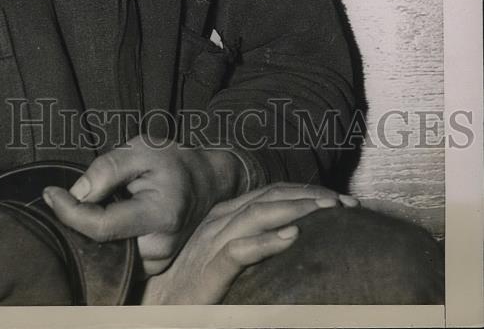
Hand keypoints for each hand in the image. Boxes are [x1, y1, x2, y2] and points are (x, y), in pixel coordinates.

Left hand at [43, 135, 249, 275]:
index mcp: (161, 214)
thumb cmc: (172, 161)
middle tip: (64, 197)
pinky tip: (103, 217)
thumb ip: (108, 168)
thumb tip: (75, 193)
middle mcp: (161, 247)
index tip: (49, 193)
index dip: (69, 212)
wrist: (205, 181)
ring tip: (92, 204)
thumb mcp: (141, 148)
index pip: (102, 227)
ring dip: (89, 233)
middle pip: (101, 247)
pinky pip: (117, 259)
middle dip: (76, 224)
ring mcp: (158, 263)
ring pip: (106, 256)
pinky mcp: (153, 268)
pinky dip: (103, 241)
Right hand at [141, 182, 358, 304]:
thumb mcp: (224, 260)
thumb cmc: (189, 289)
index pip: (270, 194)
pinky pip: (239, 251)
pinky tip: (291, 238)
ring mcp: (212, 244)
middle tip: (347, 203)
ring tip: (327, 211)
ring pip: (257, 216)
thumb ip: (249, 245)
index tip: (340, 201)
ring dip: (296, 210)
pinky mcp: (208, 271)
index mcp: (224, 217)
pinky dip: (266, 242)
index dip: (306, 192)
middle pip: (269, 198)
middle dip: (310, 196)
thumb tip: (290, 239)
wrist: (154, 310)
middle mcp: (219, 223)